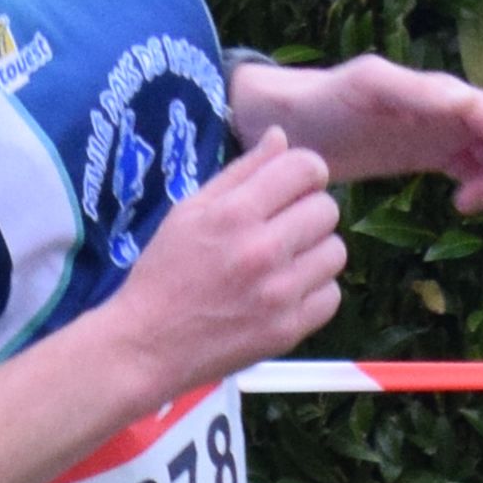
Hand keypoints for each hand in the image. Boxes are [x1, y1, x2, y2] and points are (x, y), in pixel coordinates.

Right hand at [105, 126, 345, 383]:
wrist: (147, 345)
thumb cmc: (164, 273)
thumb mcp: (190, 211)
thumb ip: (240, 172)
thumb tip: (281, 137)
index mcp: (234, 213)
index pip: (306, 168)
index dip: (306, 171)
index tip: (294, 186)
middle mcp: (261, 250)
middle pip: (327, 209)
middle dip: (308, 212)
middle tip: (283, 229)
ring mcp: (278, 293)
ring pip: (336, 252)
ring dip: (315, 252)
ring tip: (285, 262)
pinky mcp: (287, 329)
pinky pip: (331, 295)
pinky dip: (313, 292)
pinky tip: (285, 292)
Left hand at [232, 53, 482, 210]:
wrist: (295, 120)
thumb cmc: (325, 101)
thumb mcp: (366, 90)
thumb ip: (415, 93)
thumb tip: (466, 102)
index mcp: (448, 94)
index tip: (481, 199)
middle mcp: (457, 108)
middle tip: (481, 206)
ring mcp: (450, 128)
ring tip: (467, 207)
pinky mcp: (437, 149)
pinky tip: (458, 205)